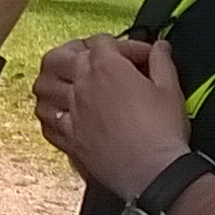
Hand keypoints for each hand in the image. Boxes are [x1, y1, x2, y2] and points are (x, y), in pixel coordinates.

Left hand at [31, 34, 189, 201]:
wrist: (154, 172)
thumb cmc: (162, 132)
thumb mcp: (170, 89)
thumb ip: (162, 62)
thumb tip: (160, 48)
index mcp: (106, 68)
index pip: (102, 42)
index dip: (123, 45)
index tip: (140, 58)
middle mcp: (82, 86)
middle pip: (61, 56)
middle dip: (75, 51)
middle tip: (93, 58)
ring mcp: (71, 112)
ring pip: (43, 86)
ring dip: (53, 79)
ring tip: (67, 80)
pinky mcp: (68, 138)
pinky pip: (47, 120)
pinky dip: (50, 112)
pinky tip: (60, 112)